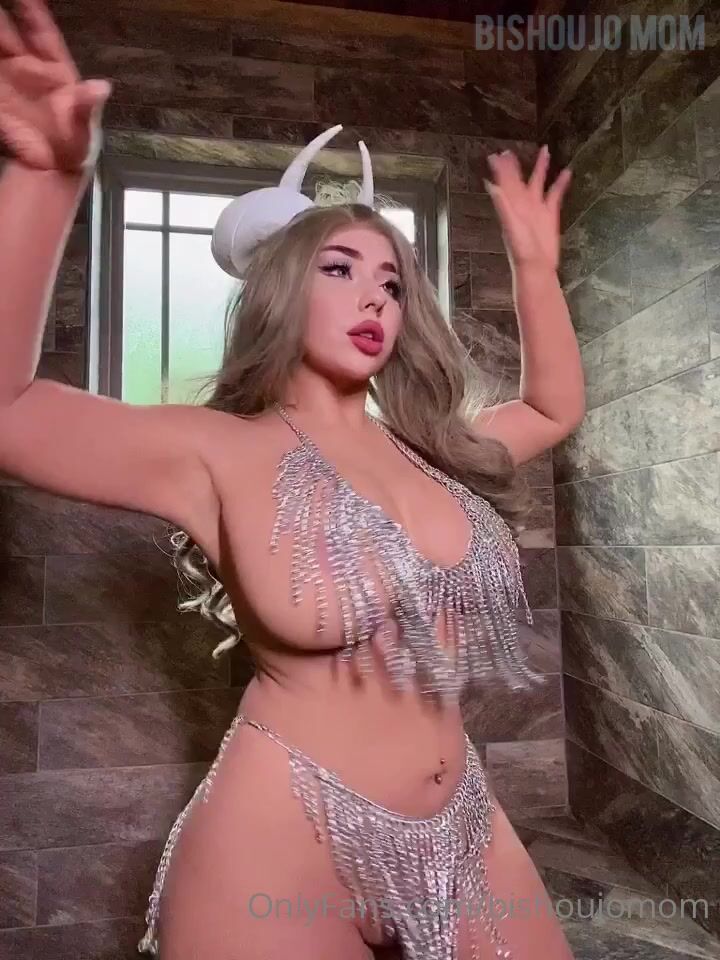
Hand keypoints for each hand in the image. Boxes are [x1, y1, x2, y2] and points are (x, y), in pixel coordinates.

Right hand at [0, 0, 110, 172]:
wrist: (55, 170)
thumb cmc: (76, 146)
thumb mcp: (86, 127)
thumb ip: (88, 105)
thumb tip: (102, 88)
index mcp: (56, 70)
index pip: (43, 34)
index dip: (34, 12)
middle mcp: (30, 69)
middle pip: (9, 34)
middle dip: (0, 18)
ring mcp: (10, 81)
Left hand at [483, 146, 571, 271]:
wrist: (537, 265)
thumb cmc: (521, 248)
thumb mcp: (510, 225)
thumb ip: (502, 205)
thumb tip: (492, 186)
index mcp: (510, 205)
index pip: (504, 183)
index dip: (500, 170)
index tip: (496, 155)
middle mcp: (522, 204)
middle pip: (518, 180)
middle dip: (515, 166)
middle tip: (511, 151)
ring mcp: (536, 208)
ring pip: (539, 182)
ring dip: (541, 167)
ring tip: (545, 149)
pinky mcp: (550, 214)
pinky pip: (556, 194)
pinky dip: (561, 183)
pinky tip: (567, 172)